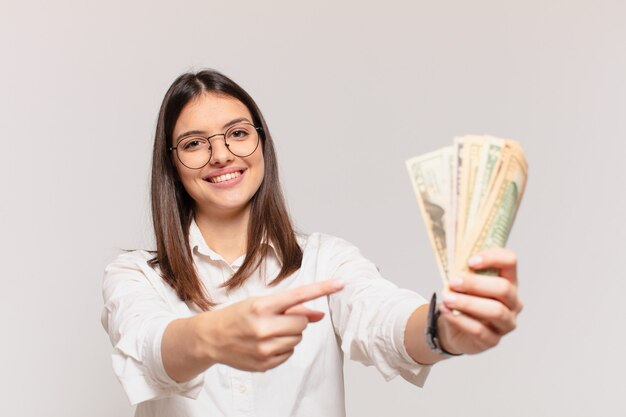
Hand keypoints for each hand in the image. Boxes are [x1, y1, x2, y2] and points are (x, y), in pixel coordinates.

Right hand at [193, 280, 344, 371]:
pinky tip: (266, 344)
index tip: (341, 283)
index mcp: (261, 305)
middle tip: (278, 319)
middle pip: (302, 323)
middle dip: (295, 320)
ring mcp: (263, 348)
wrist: (211, 338)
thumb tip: (319, 314)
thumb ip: (291, 308)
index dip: (323, 289)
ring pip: (298, 339)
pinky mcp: (264, 364)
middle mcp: (262, 326)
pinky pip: (290, 353)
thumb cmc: (238, 316)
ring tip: (270, 332)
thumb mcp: (261, 304)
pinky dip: (283, 348)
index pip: (299, 295)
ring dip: (290, 334)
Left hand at [437, 248, 523, 354]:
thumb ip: (464, 273)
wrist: (455, 329)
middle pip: (503, 288)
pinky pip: (480, 330)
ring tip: (447, 298)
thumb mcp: (464, 284)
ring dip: (468, 303)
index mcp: (508, 280)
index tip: (470, 261)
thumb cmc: (463, 299)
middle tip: (453, 282)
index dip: (492, 258)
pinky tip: (446, 311)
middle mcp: (513, 301)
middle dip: (476, 284)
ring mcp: (507, 323)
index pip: (510, 261)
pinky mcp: (494, 340)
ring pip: (495, 311)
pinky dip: (460, 320)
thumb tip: (455, 267)